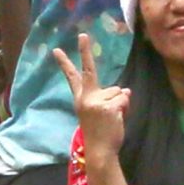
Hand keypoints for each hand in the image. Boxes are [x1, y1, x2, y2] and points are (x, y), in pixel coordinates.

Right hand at [57, 37, 129, 161]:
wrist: (100, 151)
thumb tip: (125, 89)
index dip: (65, 63)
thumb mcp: (100, 112)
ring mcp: (96, 101)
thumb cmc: (101, 132)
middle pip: (88, 70)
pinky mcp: (108, 106)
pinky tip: (117, 119)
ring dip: (121, 103)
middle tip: (82, 34)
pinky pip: (125, 98)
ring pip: (119, 91)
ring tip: (113, 118)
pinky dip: (126, 108)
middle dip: (85, 51)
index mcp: (81, 99)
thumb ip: (108, 98)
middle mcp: (86, 98)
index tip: (57, 49)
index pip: (73, 78)